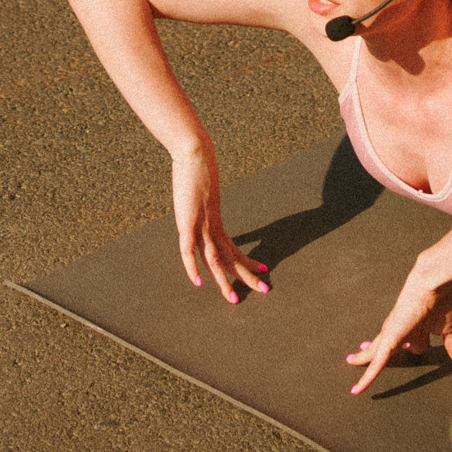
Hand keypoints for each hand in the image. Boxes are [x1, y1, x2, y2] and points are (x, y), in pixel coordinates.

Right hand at [172, 149, 269, 302]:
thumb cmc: (197, 166)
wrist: (194, 152)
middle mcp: (211, 226)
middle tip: (265, 291)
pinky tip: (199, 283)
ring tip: (233, 299)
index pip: (234, 247)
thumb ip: (200, 201)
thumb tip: (200, 202)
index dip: (248, 260)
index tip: (264, 270)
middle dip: (247, 275)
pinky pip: (189, 250)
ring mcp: (199, 224)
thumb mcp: (200, 190)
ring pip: (214, 259)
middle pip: (230, 257)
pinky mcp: (187, 221)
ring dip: (224, 280)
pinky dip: (192, 267)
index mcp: (215, 220)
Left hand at [345, 273, 451, 394]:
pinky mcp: (390, 338)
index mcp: (416, 327)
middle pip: (386, 347)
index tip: (415, 350)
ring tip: (352, 361)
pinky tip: (358, 388)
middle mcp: (402, 330)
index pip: (414, 344)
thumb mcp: (451, 330)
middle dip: (375, 351)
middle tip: (361, 356)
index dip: (416, 348)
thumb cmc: (443, 299)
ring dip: (365, 358)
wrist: (434, 282)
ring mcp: (393, 334)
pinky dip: (368, 376)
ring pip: (376, 353)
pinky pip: (377, 362)